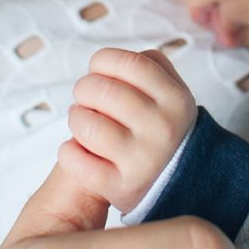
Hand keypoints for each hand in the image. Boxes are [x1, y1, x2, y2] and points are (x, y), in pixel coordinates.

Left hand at [60, 47, 197, 212]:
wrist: (178, 182)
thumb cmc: (163, 127)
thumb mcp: (172, 92)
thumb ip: (149, 65)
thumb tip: (111, 61)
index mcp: (176, 100)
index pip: (130, 63)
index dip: (104, 61)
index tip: (98, 70)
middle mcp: (162, 129)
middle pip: (102, 90)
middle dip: (84, 89)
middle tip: (87, 98)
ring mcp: (142, 161)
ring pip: (87, 125)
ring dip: (76, 119)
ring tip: (83, 122)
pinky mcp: (121, 187)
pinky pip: (77, 161)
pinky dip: (69, 152)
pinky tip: (79, 149)